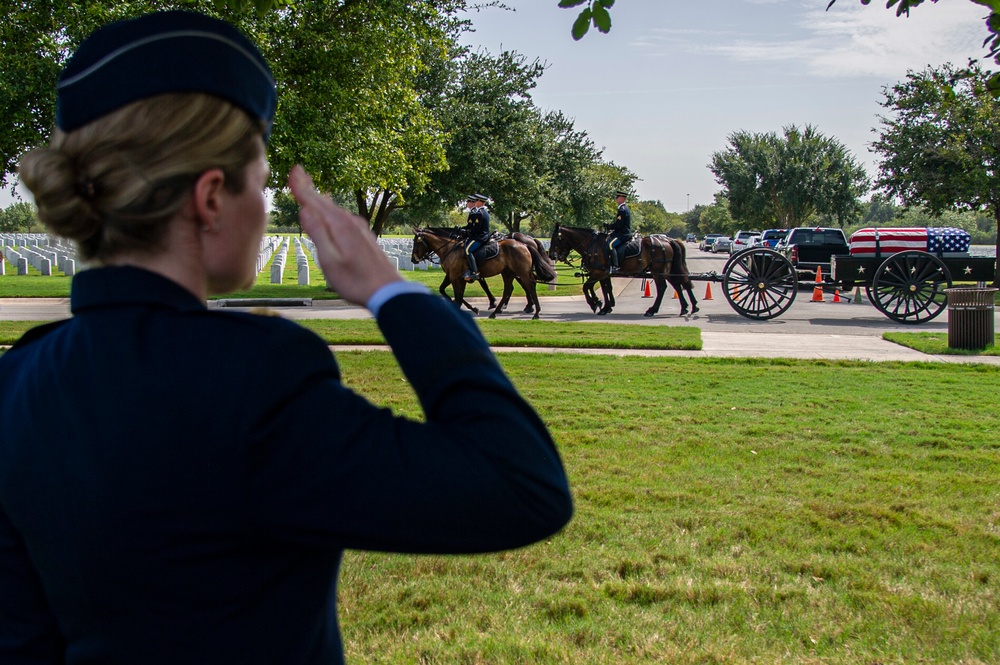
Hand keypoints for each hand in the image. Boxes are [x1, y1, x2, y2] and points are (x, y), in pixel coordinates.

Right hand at [288, 165, 401, 305]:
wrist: (387, 291)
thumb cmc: (356, 281)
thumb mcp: (330, 261)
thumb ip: (318, 233)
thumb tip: (305, 210)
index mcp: (339, 225)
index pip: (314, 201)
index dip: (301, 186)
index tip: (294, 169)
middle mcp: (350, 222)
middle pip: (324, 201)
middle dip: (309, 187)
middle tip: (298, 171)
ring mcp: (358, 228)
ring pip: (333, 209)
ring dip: (319, 198)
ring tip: (309, 187)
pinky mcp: (363, 236)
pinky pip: (342, 217)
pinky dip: (330, 210)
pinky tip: (330, 211)